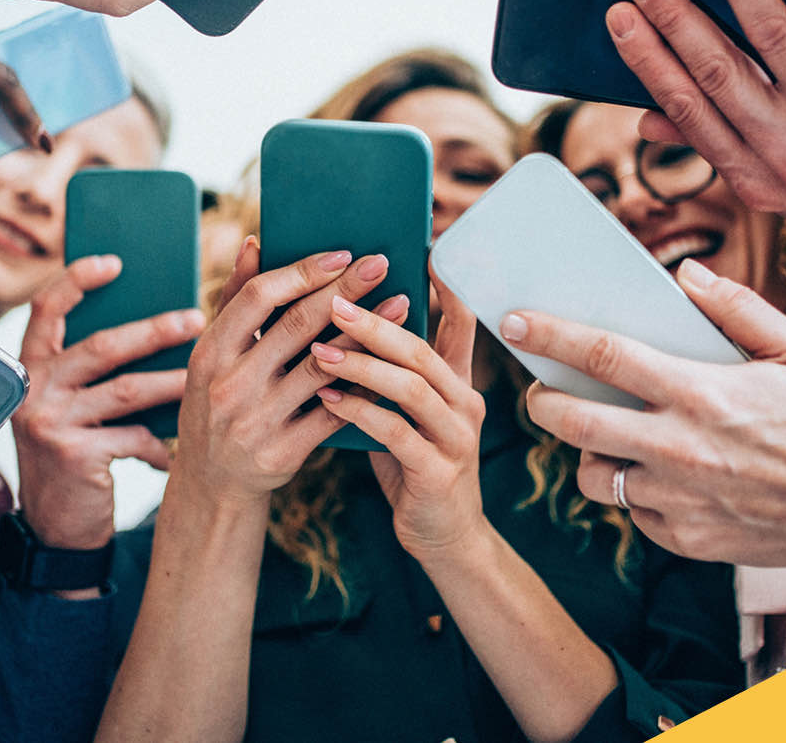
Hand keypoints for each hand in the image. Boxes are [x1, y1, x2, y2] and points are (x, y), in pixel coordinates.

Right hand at [14, 255, 204, 554]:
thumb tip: (161, 320)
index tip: (115, 262)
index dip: (76, 280)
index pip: (45, 308)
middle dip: (155, 330)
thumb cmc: (75, 448)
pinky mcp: (72, 455)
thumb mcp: (70, 402)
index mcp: (31, 365)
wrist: (56, 523)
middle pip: (102, 346)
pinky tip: (177, 453)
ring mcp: (50, 422)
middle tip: (197, 319)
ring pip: (125, 390)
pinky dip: (160, 444)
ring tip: (205, 377)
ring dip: (171, 382)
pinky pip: (132, 437)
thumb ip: (94, 366)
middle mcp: (34, 389)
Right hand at [175, 240, 405, 506]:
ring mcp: (257, 421)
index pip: (258, 298)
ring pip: (323, 367)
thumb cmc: (217, 402)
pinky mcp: (284, 452)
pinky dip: (364, 383)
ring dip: (366, 332)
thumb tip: (254, 244)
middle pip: (297, 326)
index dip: (301, 272)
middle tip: (380, 263)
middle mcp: (230, 385)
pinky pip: (335, 411)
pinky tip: (392, 360)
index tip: (342, 254)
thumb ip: (234, 299)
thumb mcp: (211, 355)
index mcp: (210, 352)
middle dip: (344, 291)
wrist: (213, 483)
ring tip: (399, 303)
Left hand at [312, 278, 487, 563]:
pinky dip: (361, 413)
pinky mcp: (438, 472)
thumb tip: (346, 321)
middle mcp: (464, 403)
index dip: (447, 286)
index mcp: (457, 382)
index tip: (423, 249)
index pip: (461, 323)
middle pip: (423, 351)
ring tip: (320, 350)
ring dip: (363, 366)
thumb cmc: (413, 464)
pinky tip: (328, 400)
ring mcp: (456, 438)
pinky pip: (397, 434)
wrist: (442, 537)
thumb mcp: (406, 412)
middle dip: (377, 323)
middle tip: (335, 301)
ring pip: (412, 388)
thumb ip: (390, 373)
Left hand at [516, 259, 785, 576]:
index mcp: (702, 392)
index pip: (603, 355)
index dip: (549, 336)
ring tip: (604, 435)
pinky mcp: (686, 539)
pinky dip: (631, 491)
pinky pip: (631, 511)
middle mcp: (680, 447)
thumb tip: (685, 274)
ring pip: (592, 476)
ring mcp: (679, 499)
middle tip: (541, 391)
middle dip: (541, 402)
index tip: (515, 321)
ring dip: (585, 452)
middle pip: (572, 422)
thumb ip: (737, 308)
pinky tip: (653, 472)